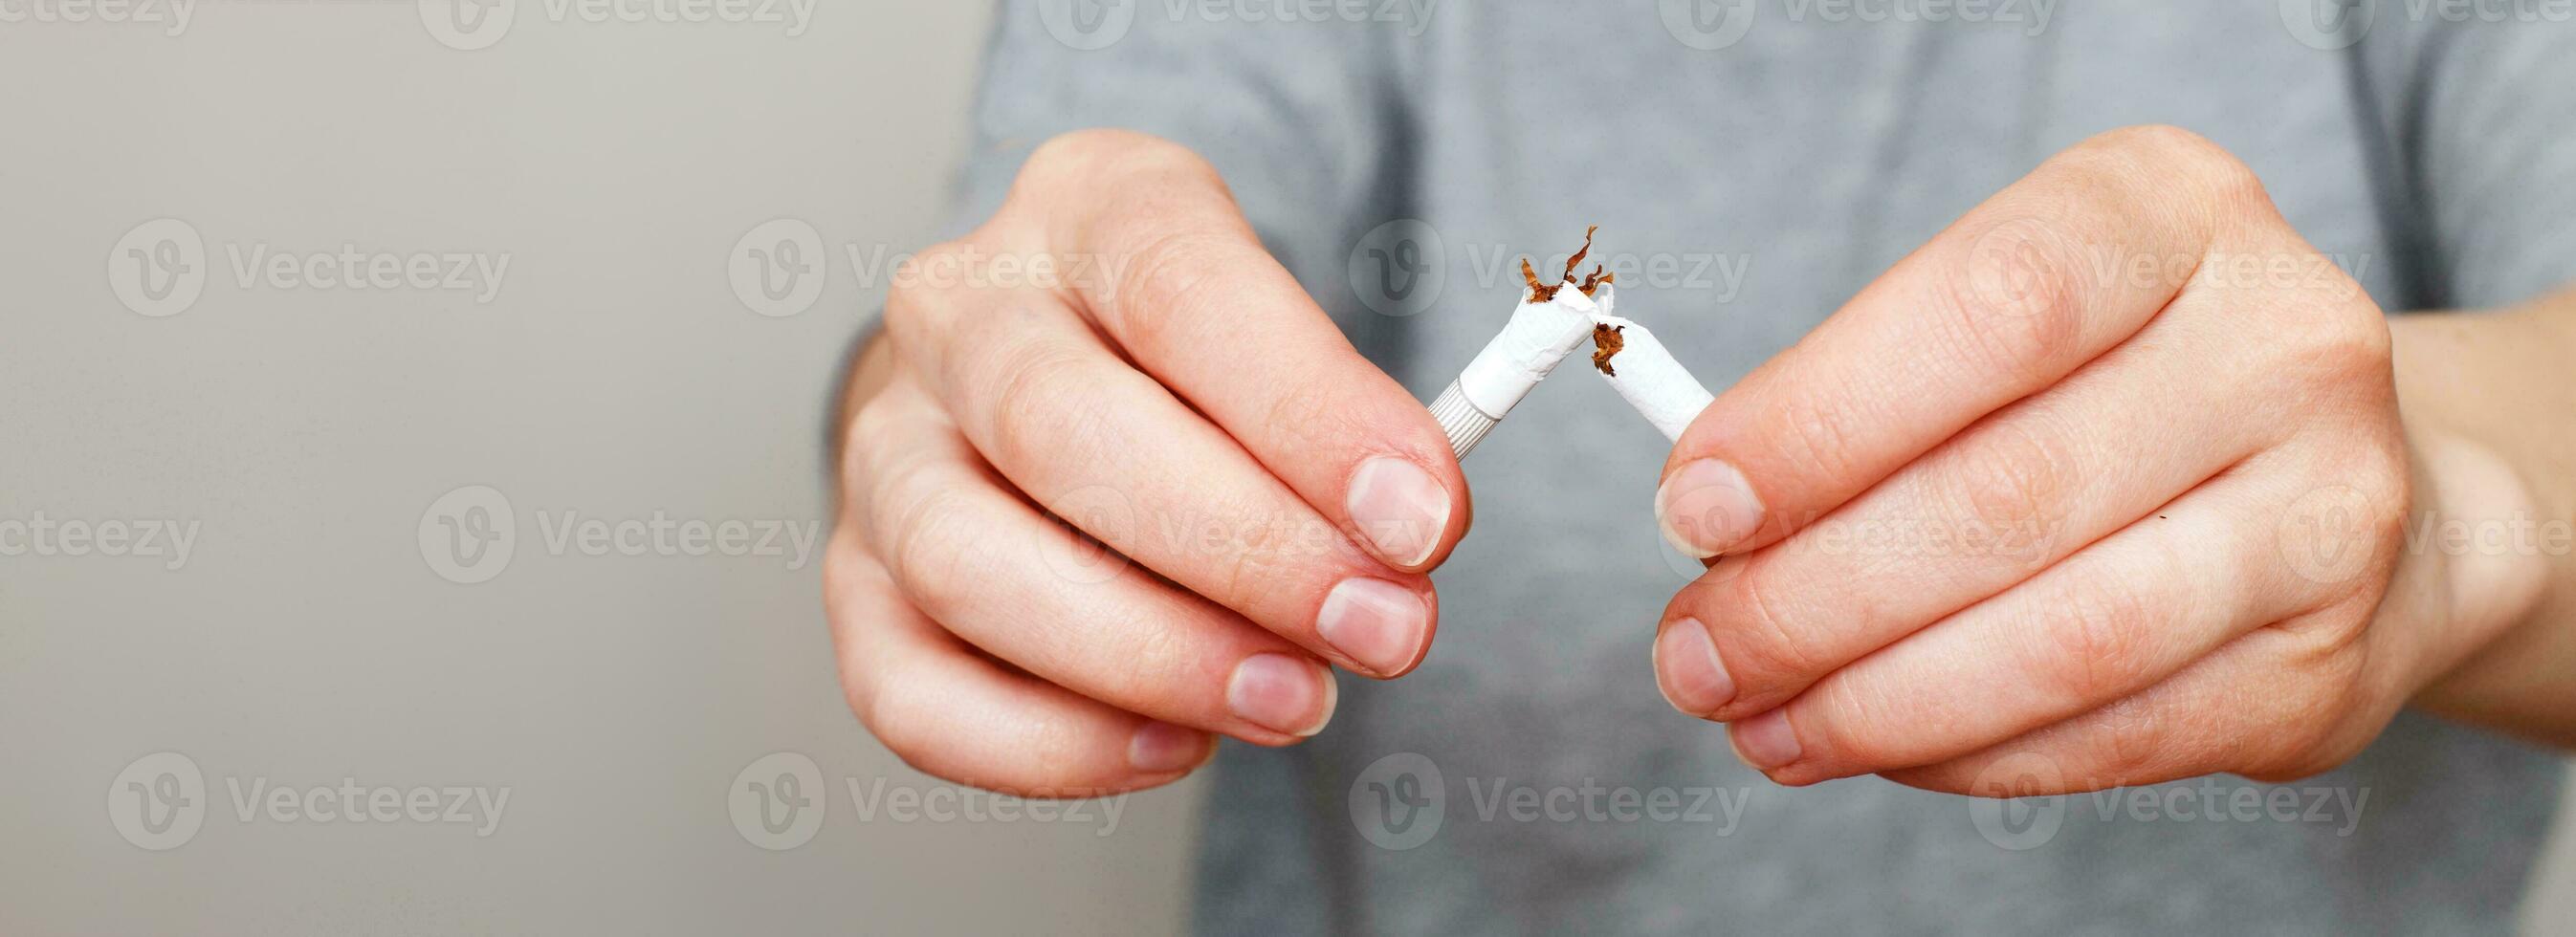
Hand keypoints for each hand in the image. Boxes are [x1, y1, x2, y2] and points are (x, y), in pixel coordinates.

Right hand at [825, 130, 1467, 794]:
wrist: (1070, 378)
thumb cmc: (1202, 368)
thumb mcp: (1293, 340)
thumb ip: (1348, 431)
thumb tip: (1400, 547)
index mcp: (1086, 207)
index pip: (1179, 287)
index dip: (1308, 413)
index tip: (1422, 519)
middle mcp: (958, 312)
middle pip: (1059, 428)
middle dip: (1244, 551)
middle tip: (1377, 629)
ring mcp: (886, 448)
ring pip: (965, 562)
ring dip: (1149, 654)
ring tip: (1292, 699)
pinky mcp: (853, 582)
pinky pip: (910, 691)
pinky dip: (1049, 744)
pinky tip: (1173, 743)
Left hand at [1648, 126, 2548, 792]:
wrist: (2348, 479)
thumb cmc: (2117, 381)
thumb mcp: (2003, 313)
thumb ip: (1865, 392)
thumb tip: (1713, 522)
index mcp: (2172, 210)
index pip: (1986, 312)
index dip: (1819, 424)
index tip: (1694, 510)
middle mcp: (2281, 344)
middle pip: (2005, 496)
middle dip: (1808, 600)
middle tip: (1696, 655)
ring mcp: (2330, 509)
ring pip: (2062, 640)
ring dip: (1874, 703)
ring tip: (1762, 721)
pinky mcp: (2323, 660)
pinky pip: (2110, 736)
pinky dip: (1964, 756)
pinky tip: (1874, 745)